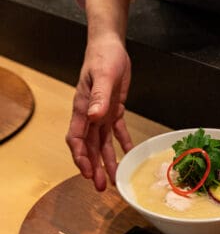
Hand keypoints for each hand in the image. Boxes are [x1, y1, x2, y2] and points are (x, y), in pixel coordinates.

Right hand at [66, 36, 132, 190]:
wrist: (110, 46)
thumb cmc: (103, 58)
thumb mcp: (103, 76)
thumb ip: (98, 97)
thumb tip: (93, 116)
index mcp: (82, 108)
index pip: (77, 138)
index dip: (81, 157)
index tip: (87, 172)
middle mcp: (90, 115)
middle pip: (90, 147)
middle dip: (94, 167)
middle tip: (101, 187)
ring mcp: (101, 113)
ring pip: (103, 144)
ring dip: (107, 161)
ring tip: (112, 180)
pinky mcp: (114, 110)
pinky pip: (117, 131)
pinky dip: (122, 144)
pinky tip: (127, 155)